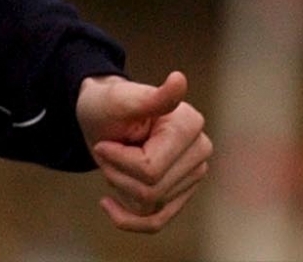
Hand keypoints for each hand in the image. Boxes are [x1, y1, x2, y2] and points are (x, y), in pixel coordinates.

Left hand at [75, 71, 212, 232]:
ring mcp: (194, 174)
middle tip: (108, 151)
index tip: (103, 144)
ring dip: (121, 189)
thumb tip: (179, 80)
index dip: (117, 162)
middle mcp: (200, 150)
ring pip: (150, 207)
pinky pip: (156, 222)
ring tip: (115, 162)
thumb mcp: (120, 101)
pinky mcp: (182, 192)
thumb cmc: (108, 106)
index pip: (149, 170)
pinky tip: (109, 204)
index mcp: (190, 125)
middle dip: (118, 176)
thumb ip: (153, 98)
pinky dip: (128, 219)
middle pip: (150, 192)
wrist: (104, 118)